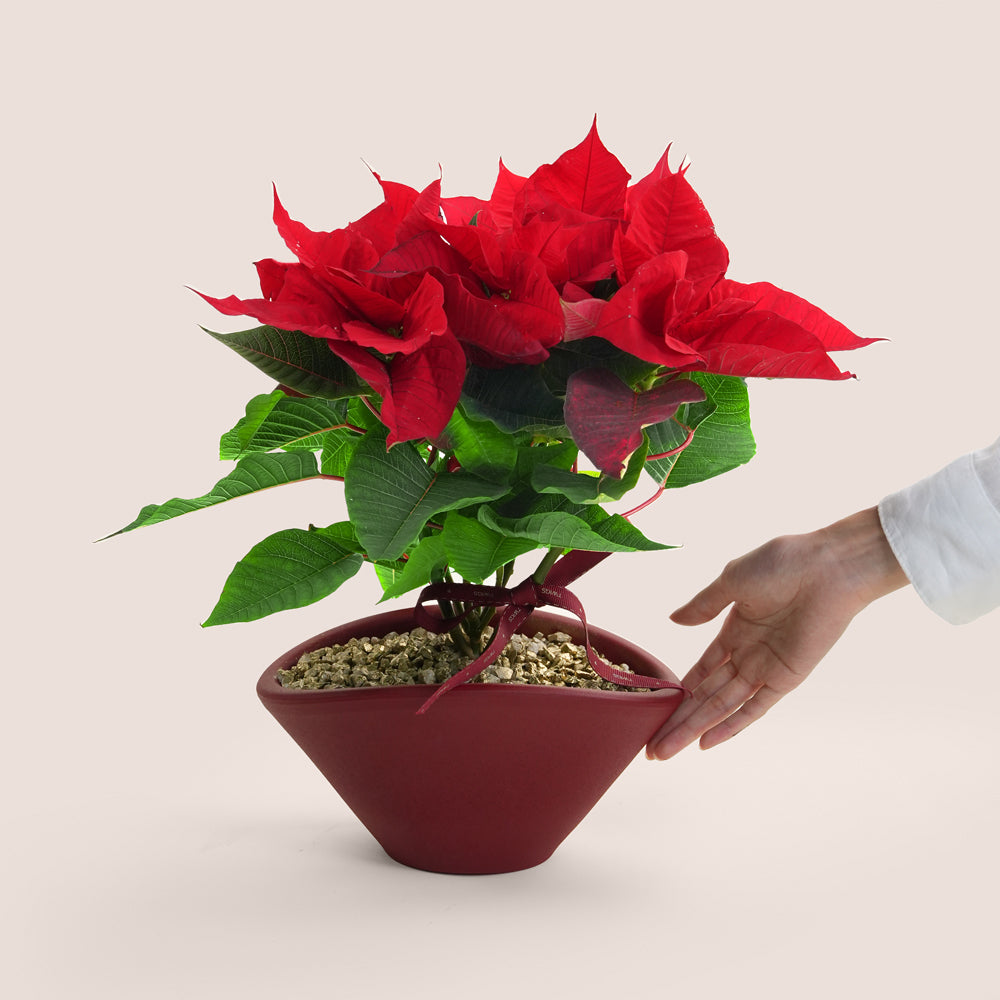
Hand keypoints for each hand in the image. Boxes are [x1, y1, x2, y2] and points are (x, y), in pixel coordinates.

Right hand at [646, 508, 907, 759]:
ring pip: (721, 706)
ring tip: (666, 751)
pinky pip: (755, 708)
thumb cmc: (782, 563)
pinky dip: (732, 726)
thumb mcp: (731, 580)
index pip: (699, 672)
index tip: (654, 711)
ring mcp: (764, 668)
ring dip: (694, 728)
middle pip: (705, 697)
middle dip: (678, 722)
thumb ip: (703, 605)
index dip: (677, 694)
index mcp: (733, 630)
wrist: (827, 567)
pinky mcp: (785, 678)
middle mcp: (747, 654)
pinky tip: (707, 743)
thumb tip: (673, 621)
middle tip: (652, 748)